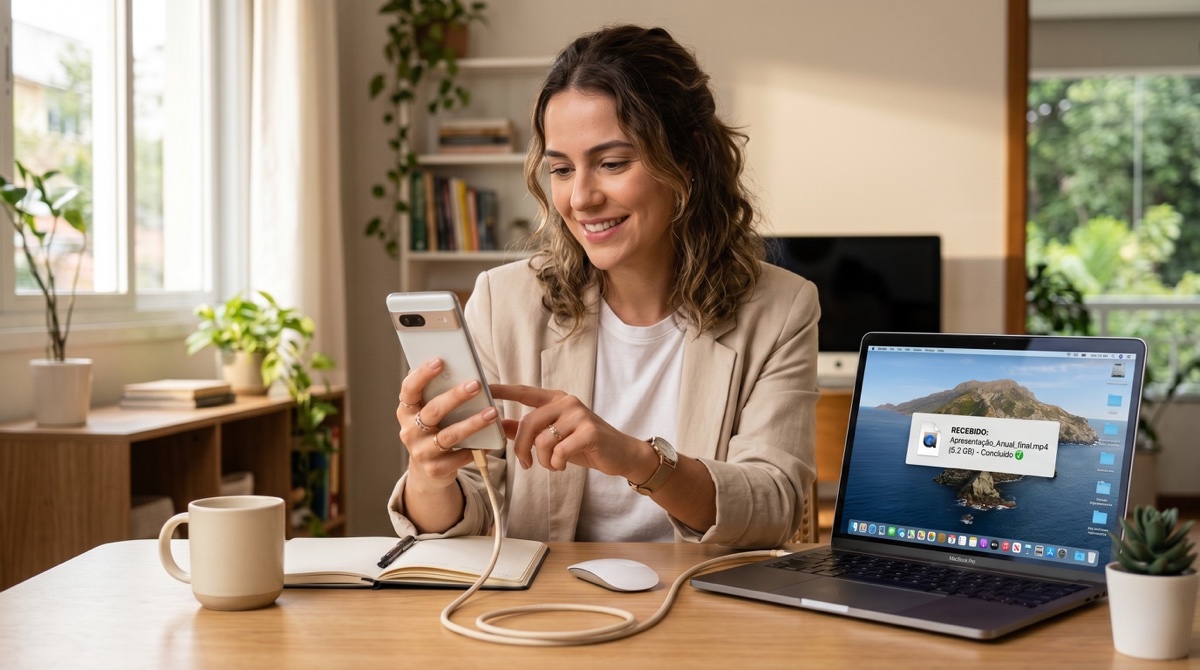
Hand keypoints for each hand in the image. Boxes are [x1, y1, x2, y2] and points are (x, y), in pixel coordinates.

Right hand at [397, 358, 498, 487]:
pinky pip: (459, 457)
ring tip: (492, 412)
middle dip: (455, 397)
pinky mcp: (435, 469)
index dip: (422, 375)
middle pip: (432, 411)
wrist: (428, 470)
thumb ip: (437, 394)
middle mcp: (409, 431)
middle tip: (476, 384)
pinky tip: (490, 441)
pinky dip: (476, 448)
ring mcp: (421, 452)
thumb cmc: (434, 430)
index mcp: (406, 411)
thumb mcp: (428, 412)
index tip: (440, 361)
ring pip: (449, 435)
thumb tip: (460, 369)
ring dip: (472, 423)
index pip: (409, 389)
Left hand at [490, 384, 655, 482]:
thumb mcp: (554, 436)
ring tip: (553, 464)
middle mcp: (566, 402)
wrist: (620, 454)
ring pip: (542, 440)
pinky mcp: (589, 431)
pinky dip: (556, 464)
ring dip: (543, 460)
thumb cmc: (584, 444)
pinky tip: (563, 465)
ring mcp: (579, 415)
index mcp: (556, 400)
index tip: (484, 388)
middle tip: (526, 464)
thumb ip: (527, 429)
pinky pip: (559, 451)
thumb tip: (498, 424)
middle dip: (521, 448)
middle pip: (528, 423)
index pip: (524, 392)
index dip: (503, 390)